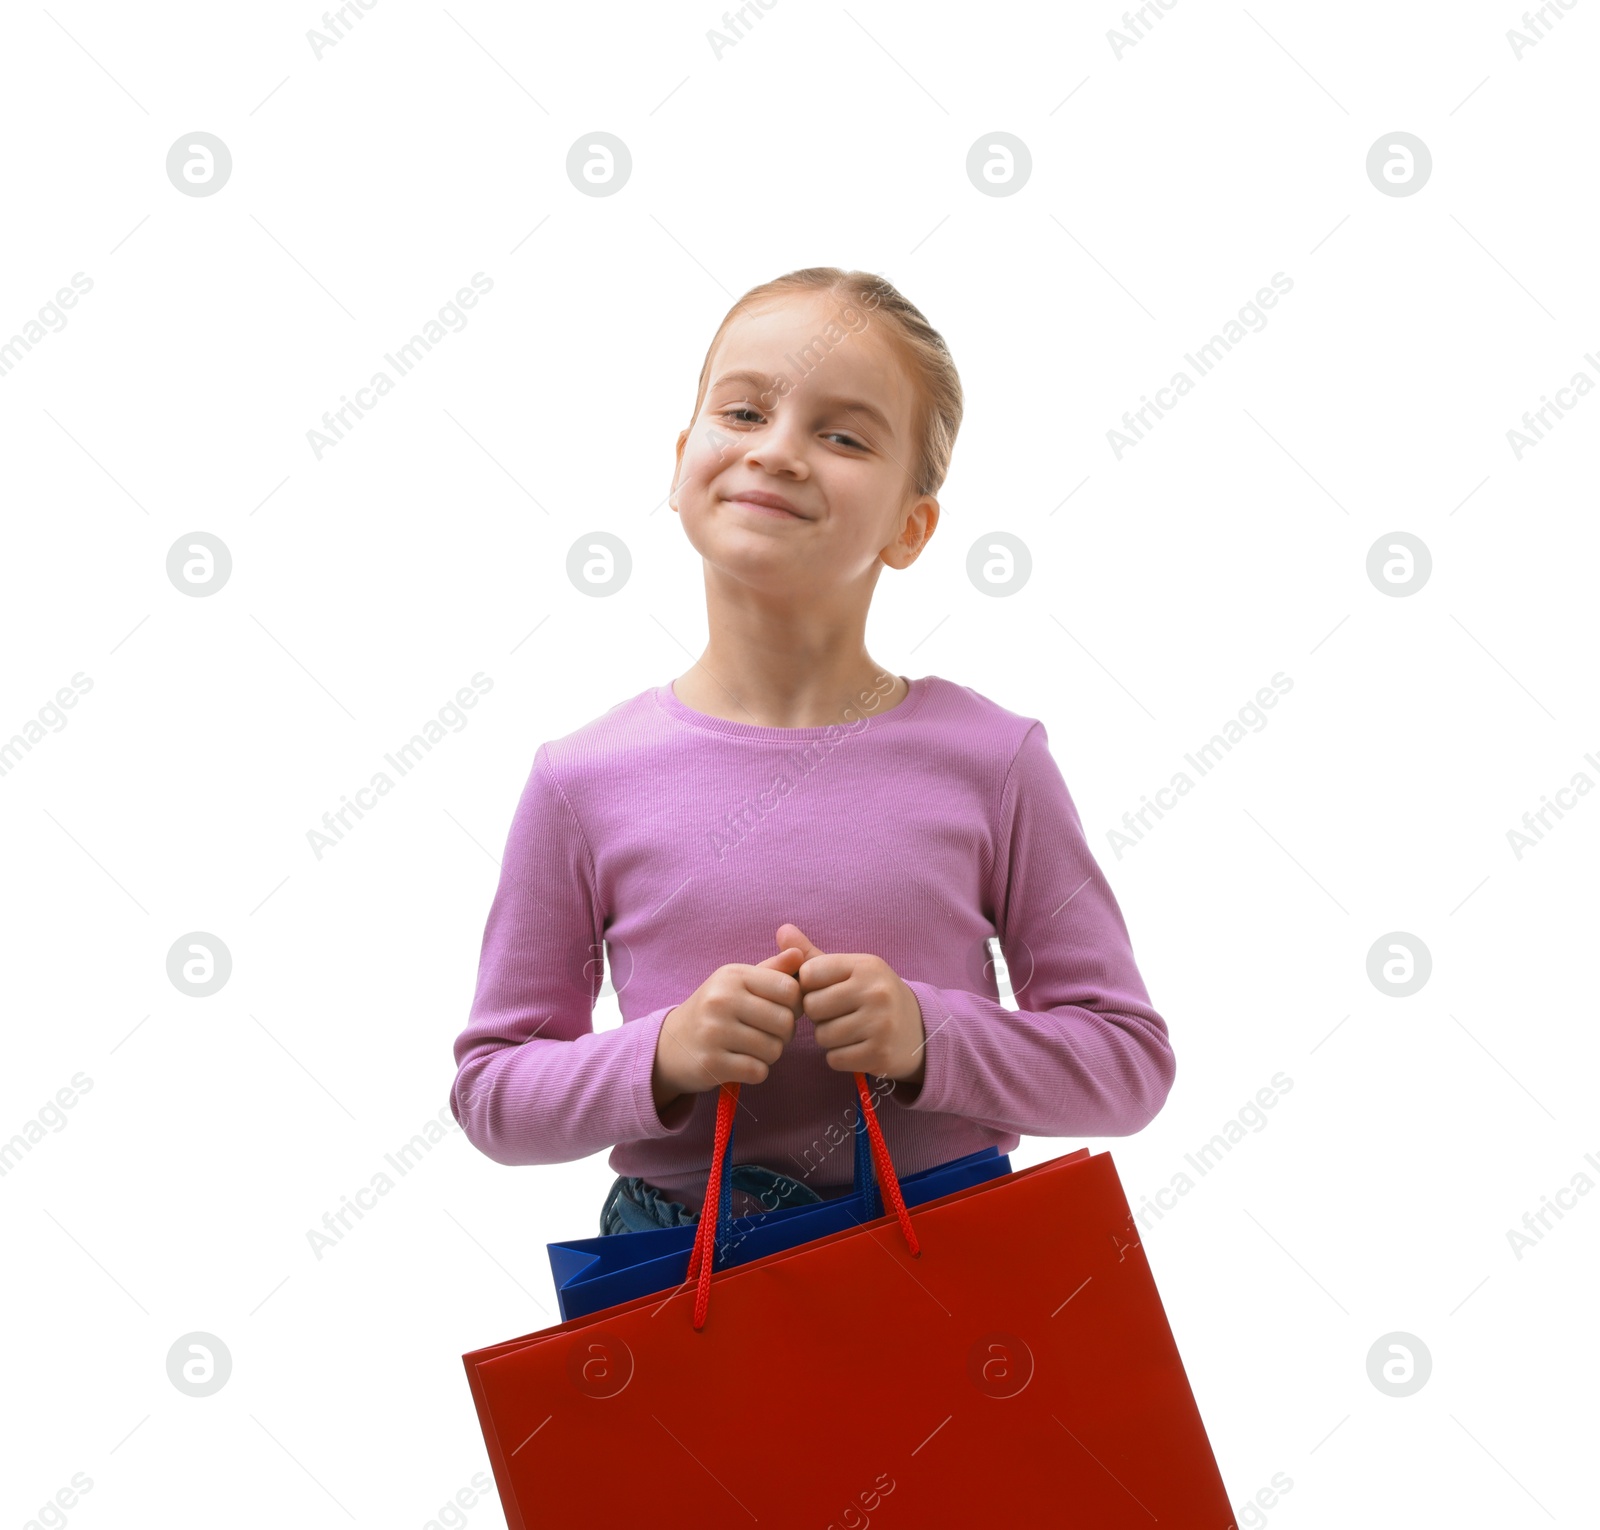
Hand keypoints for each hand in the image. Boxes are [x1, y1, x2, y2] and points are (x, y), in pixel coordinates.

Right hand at [651, 946, 804, 1115]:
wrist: (670, 1044)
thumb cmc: (715, 1010)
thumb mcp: (738, 982)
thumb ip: (772, 970)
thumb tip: (799, 954)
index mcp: (732, 975)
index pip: (790, 989)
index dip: (795, 1005)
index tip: (780, 1011)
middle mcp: (721, 1000)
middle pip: (785, 1022)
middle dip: (784, 1034)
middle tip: (768, 1035)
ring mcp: (713, 1032)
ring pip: (774, 1050)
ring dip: (770, 1055)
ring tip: (752, 1048)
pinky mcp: (711, 1064)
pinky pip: (758, 1072)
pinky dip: (756, 1072)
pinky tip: (742, 1064)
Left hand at [777, 923, 926, 1088]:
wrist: (919, 1031)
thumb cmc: (873, 995)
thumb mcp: (850, 970)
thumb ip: (813, 955)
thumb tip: (781, 930)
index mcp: (865, 965)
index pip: (809, 973)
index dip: (809, 986)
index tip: (825, 991)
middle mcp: (875, 992)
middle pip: (812, 1007)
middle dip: (818, 1014)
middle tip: (838, 1014)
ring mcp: (880, 1024)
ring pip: (822, 1036)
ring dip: (829, 1038)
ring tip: (849, 1030)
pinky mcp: (879, 1054)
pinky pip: (835, 1059)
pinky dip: (839, 1057)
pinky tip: (856, 1047)